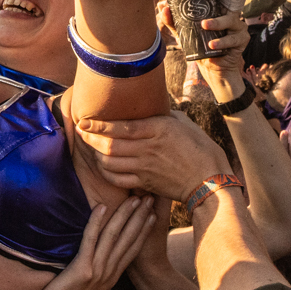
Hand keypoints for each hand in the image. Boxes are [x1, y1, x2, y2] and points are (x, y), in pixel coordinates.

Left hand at [27, 198, 157, 289]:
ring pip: (115, 237)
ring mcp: (97, 271)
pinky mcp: (83, 269)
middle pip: (128, 240)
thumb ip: (96, 283)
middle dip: (140, 218)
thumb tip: (97, 276)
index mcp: (111, 279)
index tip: (152, 216)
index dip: (143, 232)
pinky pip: (91, 240)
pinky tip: (102, 207)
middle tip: (149, 199)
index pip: (132, 250)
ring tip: (134, 199)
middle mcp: (109, 274)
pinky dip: (97, 222)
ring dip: (125, 215)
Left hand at [77, 110, 233, 200]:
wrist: (209, 178)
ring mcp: (146, 167)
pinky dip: (107, 173)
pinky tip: (104, 166)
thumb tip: (148, 106)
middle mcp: (148, 148)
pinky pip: (118, 180)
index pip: (122, 127)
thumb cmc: (199, 147)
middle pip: (110, 145)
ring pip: (110, 162)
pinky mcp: (146, 183)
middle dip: (90, 139)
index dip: (99, 124)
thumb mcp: (182, 123)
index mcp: (158, 129)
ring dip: (96, 156)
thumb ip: (162, 115)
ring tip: (90, 148)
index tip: (84, 121)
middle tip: (80, 133)